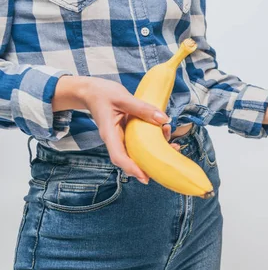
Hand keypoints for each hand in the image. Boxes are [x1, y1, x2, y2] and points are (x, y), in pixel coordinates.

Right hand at [53, 76, 177, 183]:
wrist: (92, 92)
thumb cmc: (102, 94)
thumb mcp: (123, 97)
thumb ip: (142, 108)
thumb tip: (163, 119)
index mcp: (109, 134)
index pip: (119, 156)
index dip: (132, 168)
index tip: (145, 177)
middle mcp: (116, 140)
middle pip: (131, 159)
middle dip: (150, 163)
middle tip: (170, 160)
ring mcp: (122, 137)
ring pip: (139, 151)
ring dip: (156, 151)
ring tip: (173, 144)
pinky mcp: (129, 133)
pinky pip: (141, 141)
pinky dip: (154, 139)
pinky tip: (165, 131)